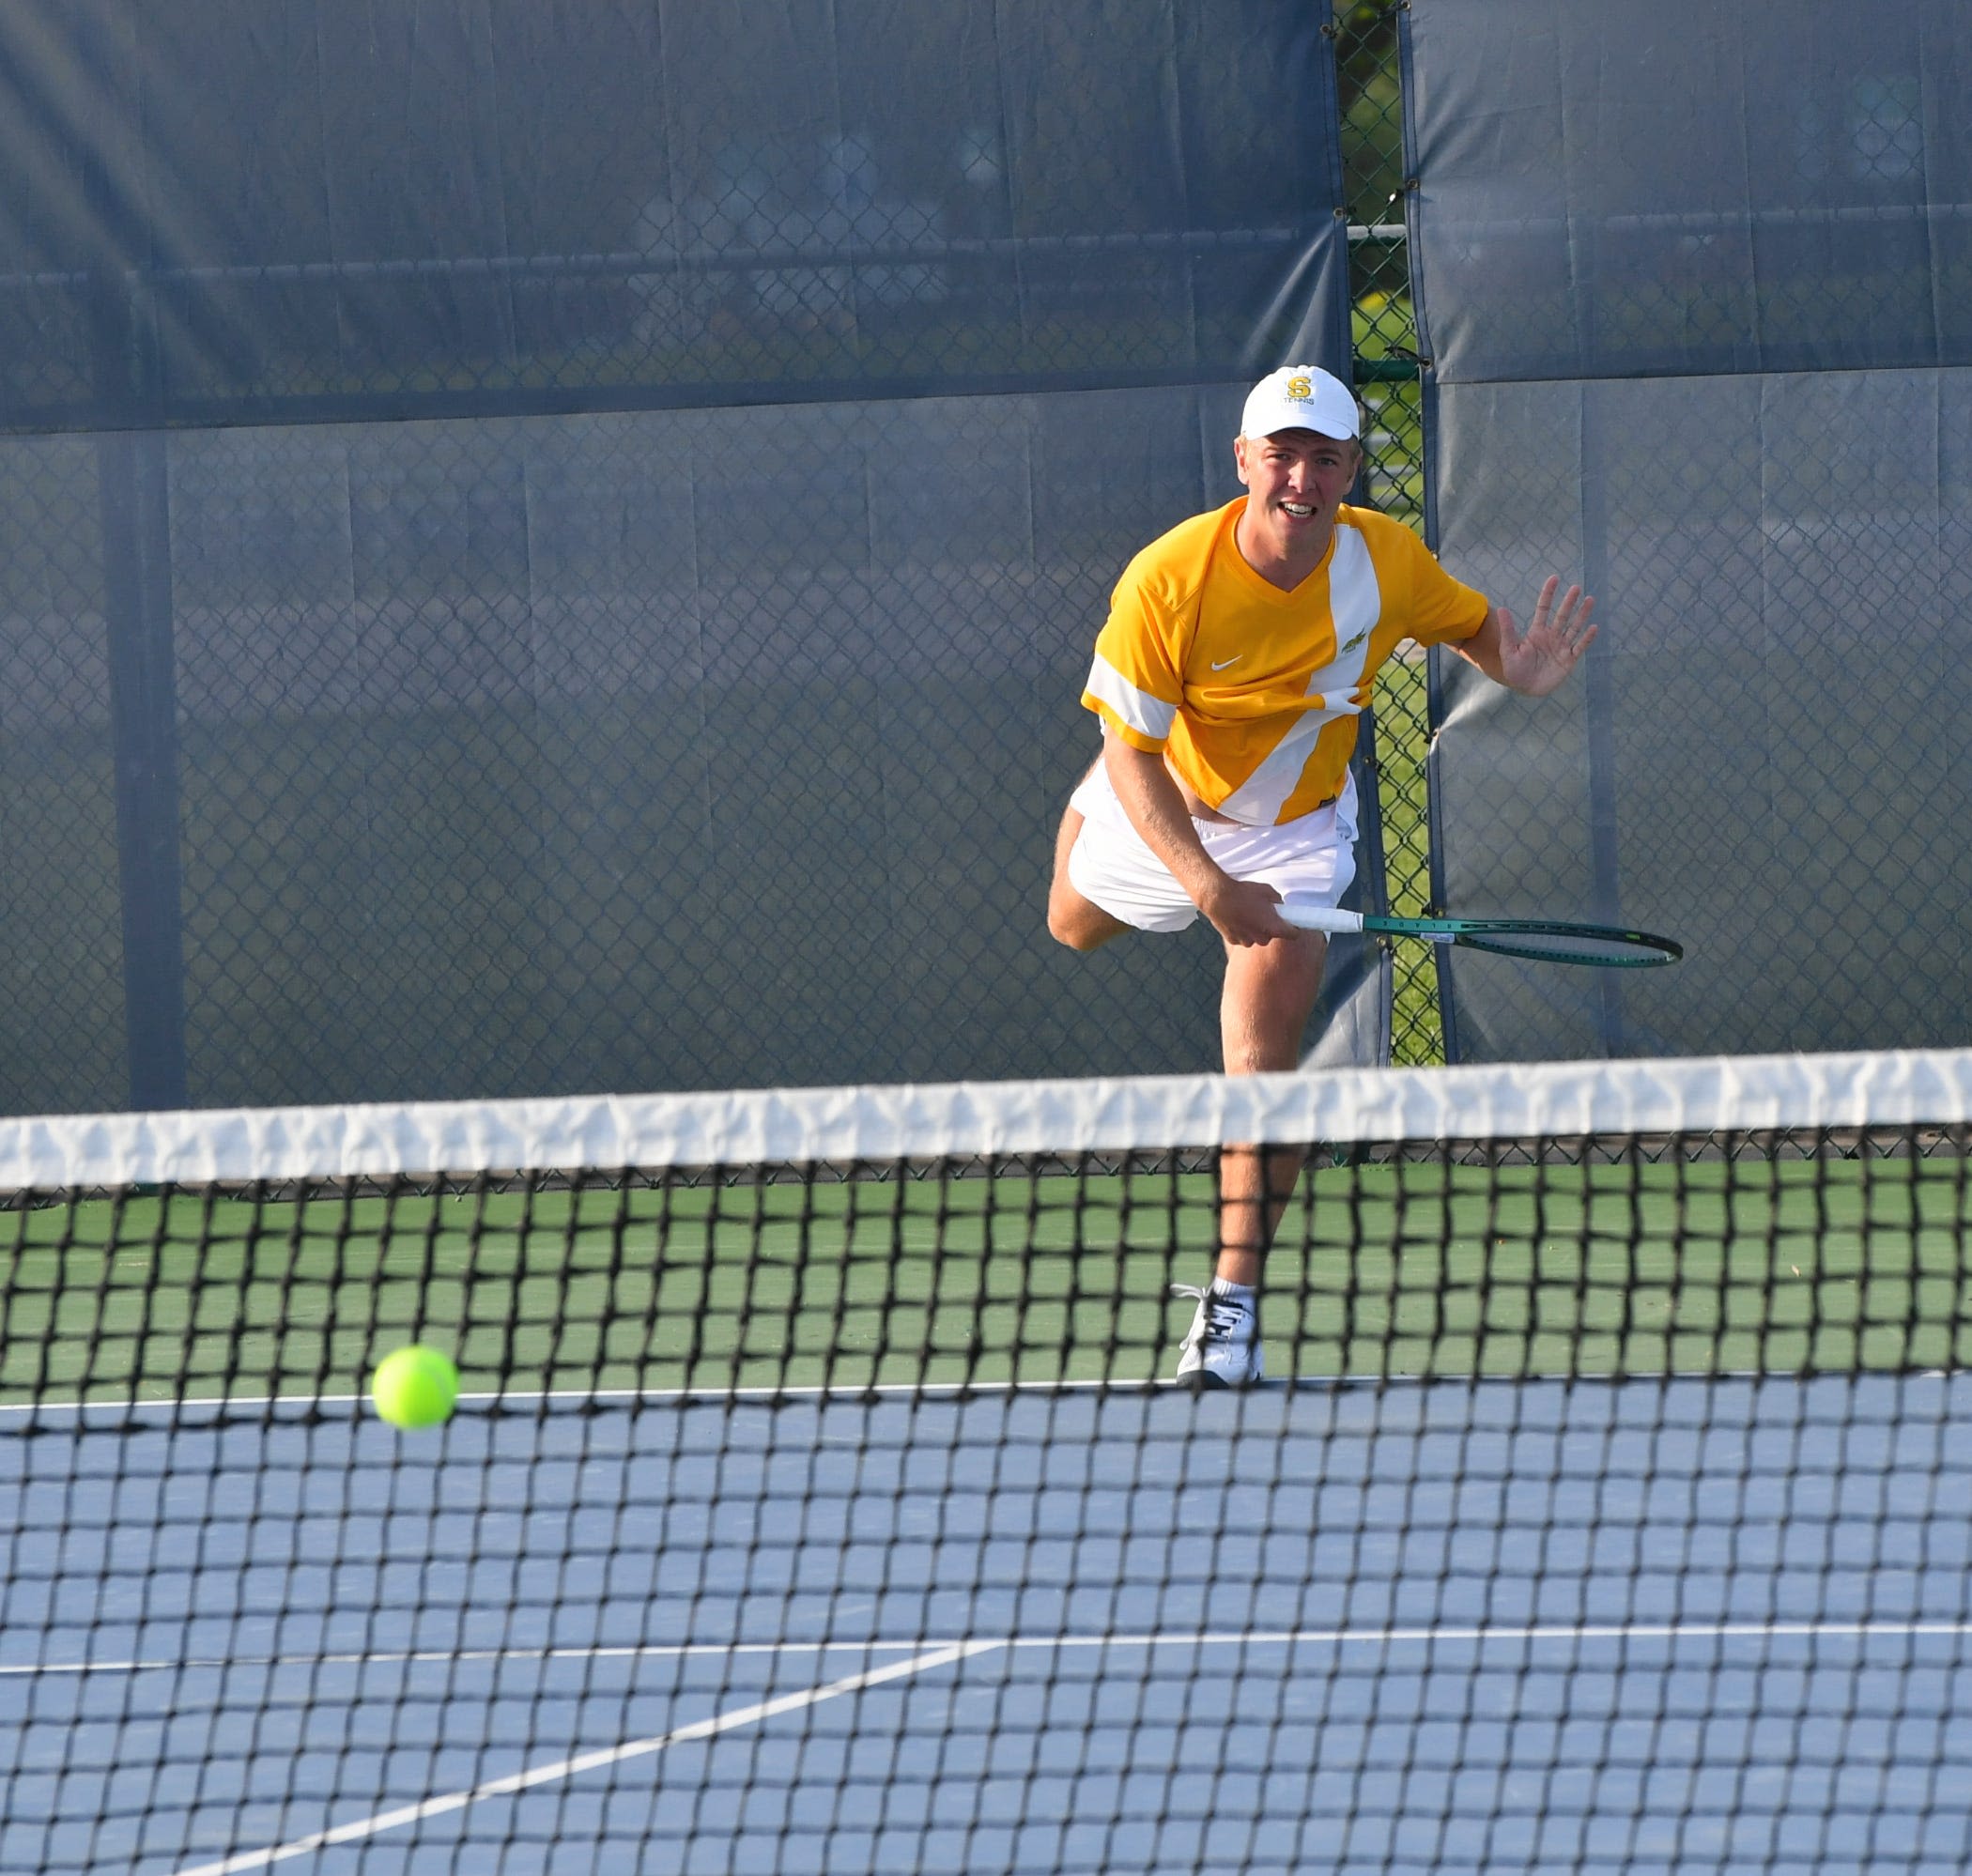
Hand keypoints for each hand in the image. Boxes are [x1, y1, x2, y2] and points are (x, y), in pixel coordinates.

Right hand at [1197, 873, 1299, 947]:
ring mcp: (1247, 941)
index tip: (1291, 922)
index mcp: (1273, 927)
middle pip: (1272, 935)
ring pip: (1256, 937)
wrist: (1217, 897)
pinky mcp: (1234, 941)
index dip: (1294, 928)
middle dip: (1269, 926)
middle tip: (1263, 913)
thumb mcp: (1267, 891)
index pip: (1293, 935)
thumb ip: (1277, 901)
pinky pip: (1243, 937)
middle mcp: (1262, 938)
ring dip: (1254, 929)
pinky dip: (1242, 930)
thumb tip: (1279, 905)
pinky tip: (1236, 917)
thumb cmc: (1243, 893)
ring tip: (1246, 914)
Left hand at [1494, 576, 1596, 696]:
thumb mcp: (1508, 650)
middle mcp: (1551, 636)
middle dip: (1569, 602)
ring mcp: (1562, 647)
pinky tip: (1593, 627)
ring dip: (1582, 614)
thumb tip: (1502, 608)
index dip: (1548, 594)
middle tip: (1576, 587)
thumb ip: (1508, 630)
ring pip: (1574, 627)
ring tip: (1590, 600)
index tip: (1554, 578)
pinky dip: (1587, 638)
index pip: (1544, 608)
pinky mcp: (1569, 659)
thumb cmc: (1515, 670)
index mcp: (1537, 632)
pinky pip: (1580, 646)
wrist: (1526, 688)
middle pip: (1562, 615)